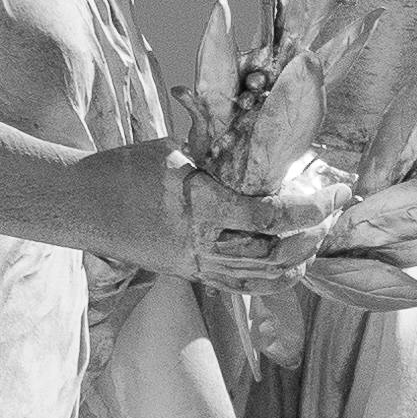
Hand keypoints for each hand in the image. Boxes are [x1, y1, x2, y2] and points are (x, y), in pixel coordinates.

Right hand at [72, 140, 330, 285]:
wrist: (80, 206)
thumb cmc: (124, 169)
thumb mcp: (174, 148)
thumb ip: (216, 148)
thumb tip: (257, 131)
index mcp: (200, 207)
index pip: (270, 218)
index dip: (312, 209)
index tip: (336, 192)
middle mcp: (201, 244)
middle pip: (275, 254)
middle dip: (314, 234)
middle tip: (334, 211)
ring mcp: (195, 265)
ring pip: (262, 277)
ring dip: (298, 259)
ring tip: (317, 236)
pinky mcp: (190, 274)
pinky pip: (241, 286)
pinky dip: (273, 278)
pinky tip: (292, 264)